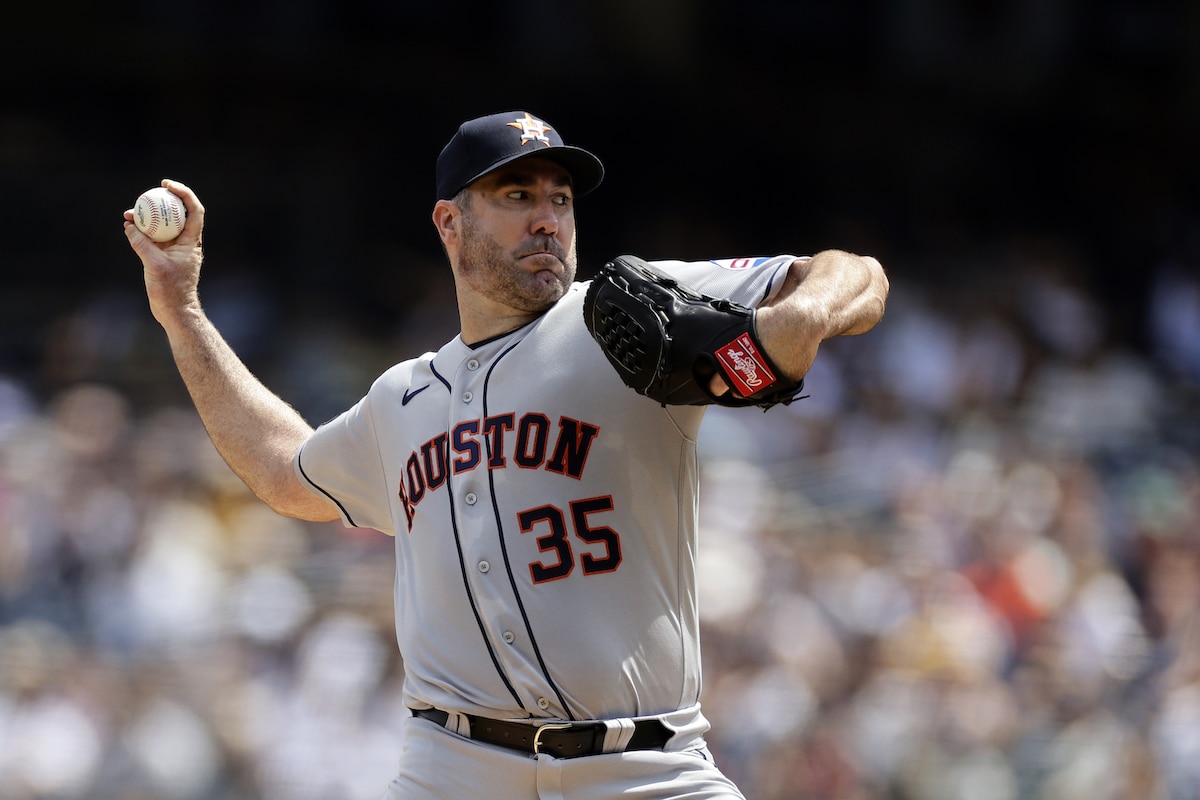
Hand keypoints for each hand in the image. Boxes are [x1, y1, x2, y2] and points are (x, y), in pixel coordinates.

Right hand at [123, 179, 205, 327]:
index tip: (167, 185)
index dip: (184, 194)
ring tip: (129, 213)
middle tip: (147, 193)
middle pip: (177, 215)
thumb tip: (130, 225)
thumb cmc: (170, 290)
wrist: (174, 311)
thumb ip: (142, 244)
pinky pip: (153, 238)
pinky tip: (128, 227)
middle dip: (162, 202)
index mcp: (191, 242)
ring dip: (148, 218)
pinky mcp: (163, 256)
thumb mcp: (154, 265)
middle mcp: (185, 242)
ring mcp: (174, 249)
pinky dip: (142, 231)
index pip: (194, 211)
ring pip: (162, 226)